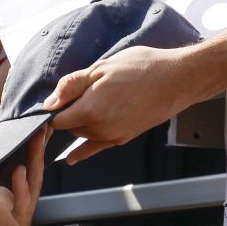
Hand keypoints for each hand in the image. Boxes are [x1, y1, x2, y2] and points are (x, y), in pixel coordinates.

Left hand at [45, 45, 201, 162]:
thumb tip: (50, 102)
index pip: (57, 119)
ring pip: (83, 135)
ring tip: (87, 105)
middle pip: (70, 127)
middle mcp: (100, 128)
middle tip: (74, 96)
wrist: (176, 80)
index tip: (49, 105)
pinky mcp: (124, 138)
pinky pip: (96, 148)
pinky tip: (72, 158)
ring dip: (79, 124)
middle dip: (67, 115)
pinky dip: (82, 152)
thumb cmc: (142, 68)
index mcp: (91, 109)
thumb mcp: (102, 67)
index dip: (51, 111)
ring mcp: (113, 135)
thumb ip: (72, 86)